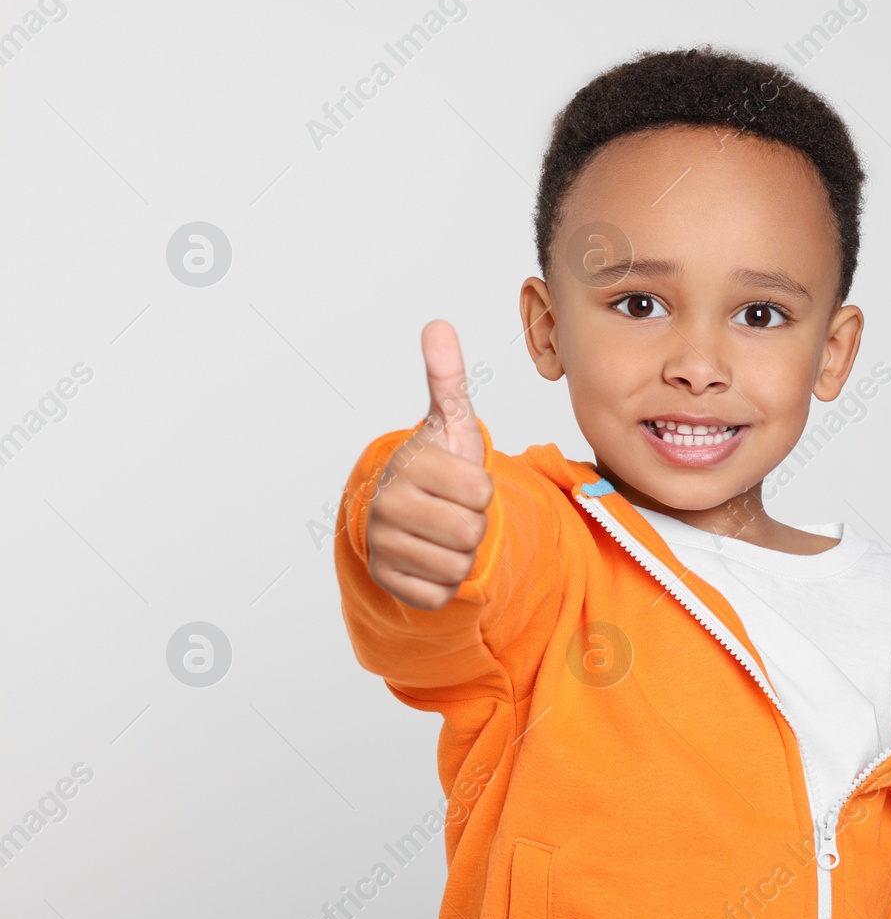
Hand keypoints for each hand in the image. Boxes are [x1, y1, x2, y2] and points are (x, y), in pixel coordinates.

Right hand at [366, 320, 493, 608]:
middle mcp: (386, 506)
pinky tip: (428, 558)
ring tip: (440, 531)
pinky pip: (441, 593)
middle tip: (452, 509)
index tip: (459, 481)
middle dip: (473, 524)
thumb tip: (438, 325)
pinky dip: (444, 581)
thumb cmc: (435, 466)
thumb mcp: (448, 422)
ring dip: (461, 552)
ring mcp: (382, 546)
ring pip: (459, 565)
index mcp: (409, 466)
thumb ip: (446, 378)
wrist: (404, 511)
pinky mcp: (386, 582)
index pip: (481, 493)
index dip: (481, 489)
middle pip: (471, 531)